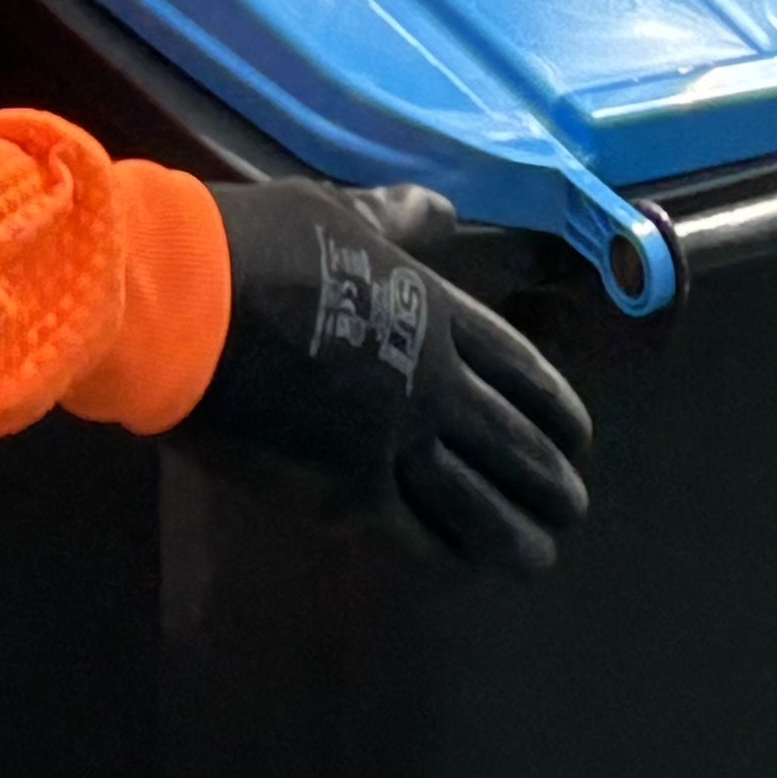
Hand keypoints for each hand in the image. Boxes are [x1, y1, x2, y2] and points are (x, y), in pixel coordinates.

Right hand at [181, 180, 596, 575]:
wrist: (198, 306)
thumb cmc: (258, 245)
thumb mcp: (338, 215)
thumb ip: (392, 222)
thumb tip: (439, 211)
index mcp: (434, 314)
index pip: (516, 367)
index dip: (552, 405)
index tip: (578, 436)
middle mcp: (432, 384)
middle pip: (509, 441)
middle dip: (545, 478)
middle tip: (570, 507)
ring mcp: (395, 442)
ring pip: (475, 500)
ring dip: (513, 533)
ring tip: (540, 557)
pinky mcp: (348, 492)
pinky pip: (413, 533)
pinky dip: (445, 553)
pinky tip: (465, 566)